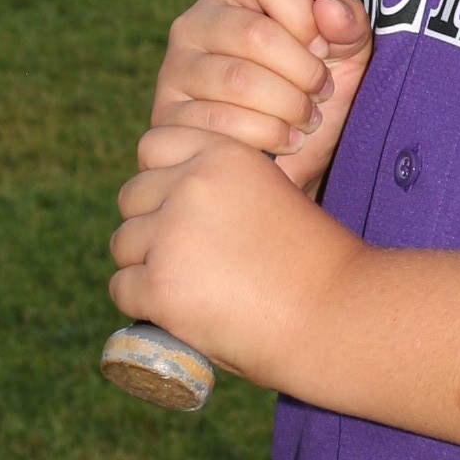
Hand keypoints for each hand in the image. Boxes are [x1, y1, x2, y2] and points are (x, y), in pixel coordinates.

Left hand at [109, 128, 359, 389]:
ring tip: (186, 290)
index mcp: (223, 154)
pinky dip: (141, 305)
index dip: (162, 178)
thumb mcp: (273, 197)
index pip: (154, 145)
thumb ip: (226, 191)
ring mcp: (171, 234)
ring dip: (143, 266)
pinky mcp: (159, 283)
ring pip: (123, 245)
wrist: (337, 315)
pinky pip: (121, 289)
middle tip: (186, 260)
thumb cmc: (315, 266)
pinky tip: (175, 314)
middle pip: (132, 197)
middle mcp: (191, 184)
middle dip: (149, 226)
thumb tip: (177, 208)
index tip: (180, 208)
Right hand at [147, 0, 374, 196]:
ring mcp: (176, 69)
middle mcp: (196, 23)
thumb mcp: (346, 55)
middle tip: (321, 93)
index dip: (305, 14)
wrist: (291, 164)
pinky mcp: (168, 115)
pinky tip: (286, 141)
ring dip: (289, 106)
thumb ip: (349, 23)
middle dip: (304, 71)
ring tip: (307, 120)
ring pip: (240, 81)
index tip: (322, 47)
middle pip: (256, 33)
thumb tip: (328, 8)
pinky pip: (221, 122)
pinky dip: (267, 135)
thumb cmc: (312, 96)